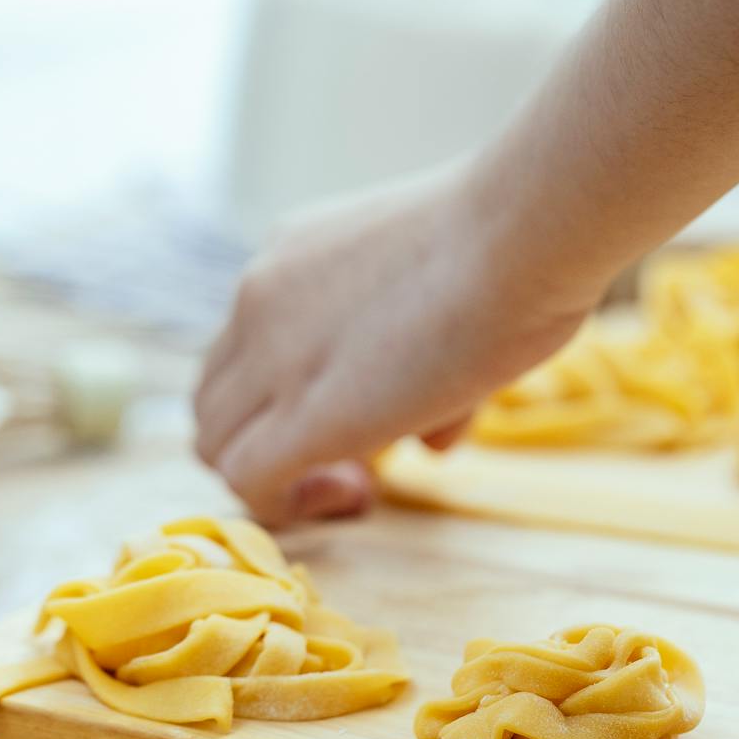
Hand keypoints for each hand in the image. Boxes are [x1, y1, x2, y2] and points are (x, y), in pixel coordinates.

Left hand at [195, 167, 590, 523]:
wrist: (522, 233)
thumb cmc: (517, 246)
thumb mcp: (447, 290)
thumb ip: (423, 361)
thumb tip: (432, 435)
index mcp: (291, 255)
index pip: (247, 347)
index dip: (289, 398)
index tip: (362, 412)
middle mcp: (260, 297)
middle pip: (217, 398)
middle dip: (272, 441)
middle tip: (356, 459)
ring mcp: (270, 356)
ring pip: (216, 442)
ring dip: (275, 476)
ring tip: (357, 482)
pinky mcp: (298, 415)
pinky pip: (247, 481)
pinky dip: (286, 505)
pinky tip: (354, 496)